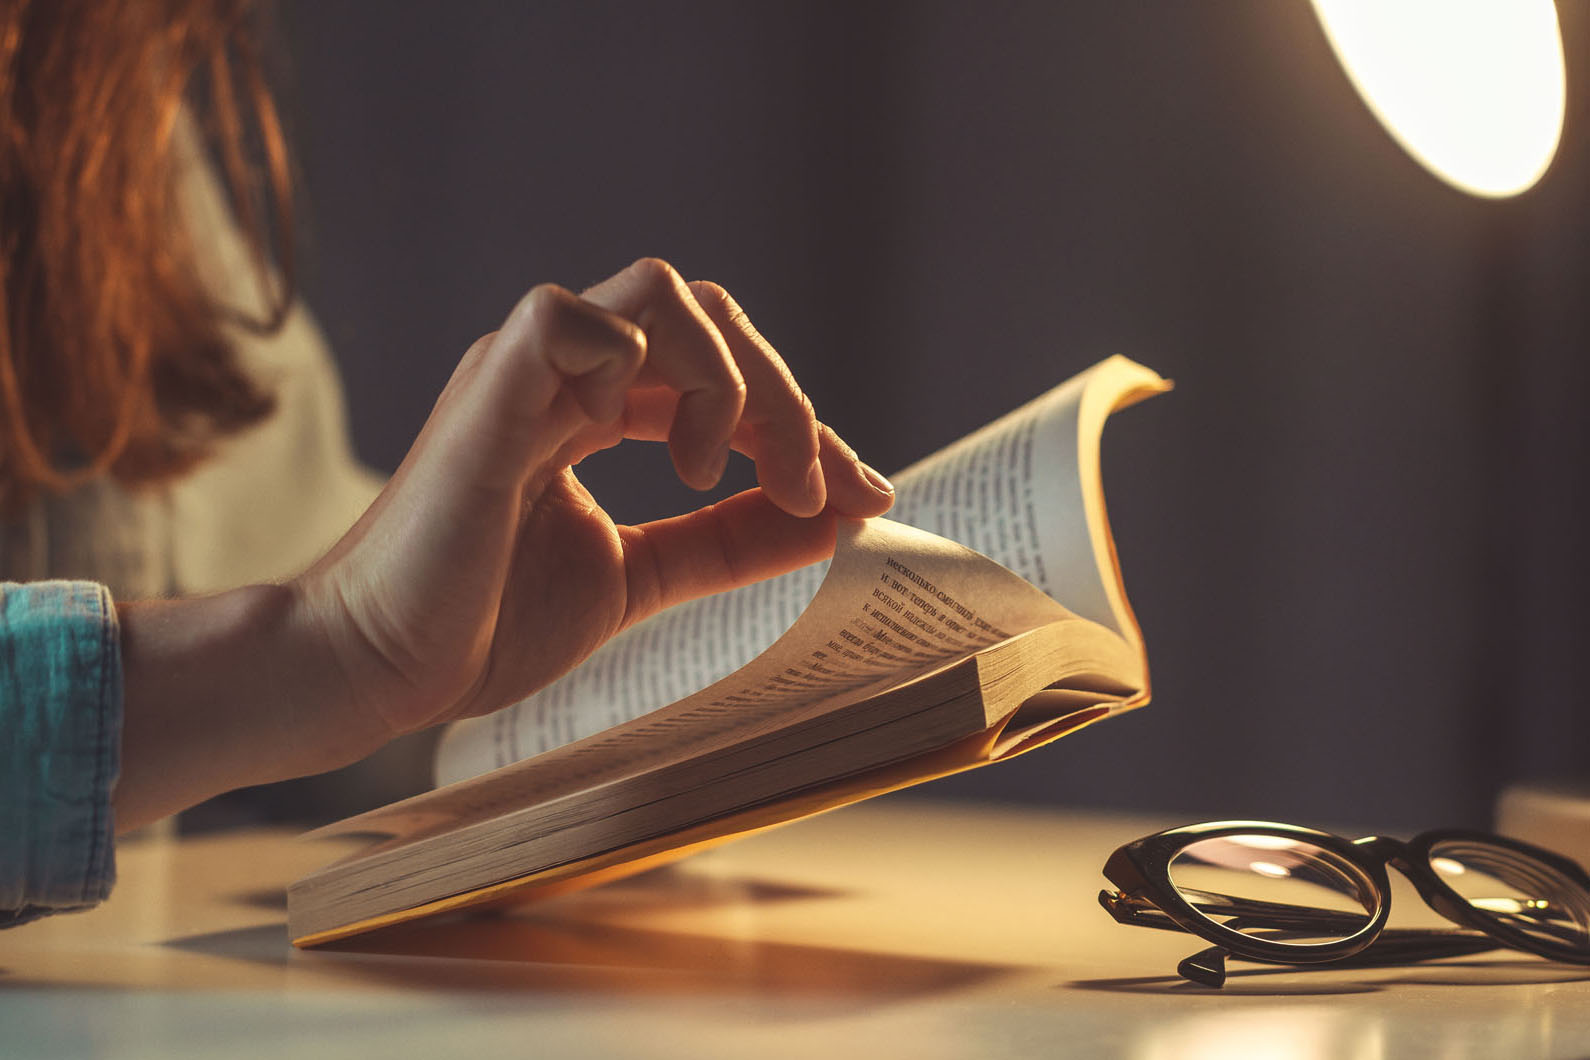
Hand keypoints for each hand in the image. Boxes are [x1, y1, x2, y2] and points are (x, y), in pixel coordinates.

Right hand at [299, 258, 893, 756]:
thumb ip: (724, 543)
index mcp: (587, 408)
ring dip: (728, 381)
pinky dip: (636, 367)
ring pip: (658, 295)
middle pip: (710, 317)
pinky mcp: (486, 394)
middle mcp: (559, 375)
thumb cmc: (479, 625)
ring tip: (717, 474)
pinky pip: (569, 317)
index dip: (803, 428)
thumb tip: (828, 520)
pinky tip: (654, 458)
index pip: (722, 374)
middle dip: (787, 400)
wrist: (375, 672)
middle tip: (815, 491)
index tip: (864, 498)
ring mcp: (521, 374)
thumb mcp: (638, 579)